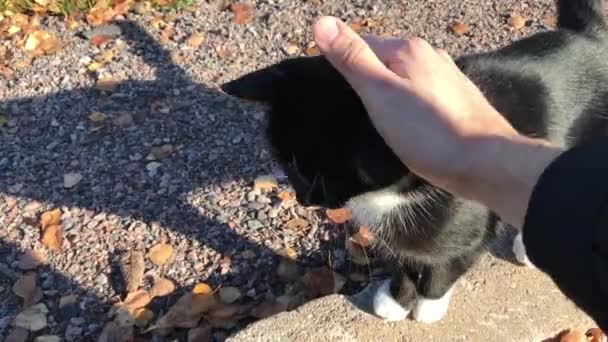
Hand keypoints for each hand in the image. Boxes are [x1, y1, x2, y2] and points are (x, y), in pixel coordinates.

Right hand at [311, 16, 562, 226]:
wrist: (487, 163)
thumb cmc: (428, 131)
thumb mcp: (380, 94)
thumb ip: (352, 59)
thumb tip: (321, 20)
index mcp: (409, 49)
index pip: (363, 44)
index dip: (345, 65)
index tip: (336, 93)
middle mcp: (432, 55)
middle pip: (387, 60)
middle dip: (369, 79)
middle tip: (356, 112)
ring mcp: (450, 78)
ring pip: (407, 78)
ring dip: (391, 93)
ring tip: (382, 121)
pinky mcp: (460, 101)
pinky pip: (424, 95)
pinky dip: (412, 106)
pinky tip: (411, 125)